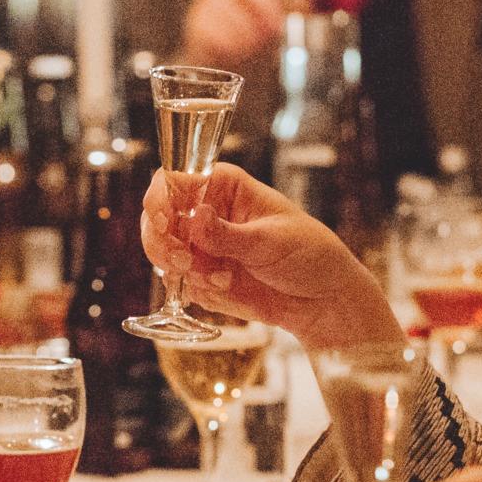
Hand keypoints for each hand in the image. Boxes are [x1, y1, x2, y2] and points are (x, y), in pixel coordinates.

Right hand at [140, 162, 401, 349]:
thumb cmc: (309, 254)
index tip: (162, 224)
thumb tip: (194, 217)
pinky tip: (229, 290)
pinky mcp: (204, 276)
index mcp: (224, 187)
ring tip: (222, 280)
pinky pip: (183, 284)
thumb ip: (228, 235)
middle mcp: (207, 212)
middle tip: (184, 262)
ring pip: (165, 255)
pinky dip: (200, 291)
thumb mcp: (270, 241)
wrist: (323, 299)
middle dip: (164, 244)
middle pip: (158, 219)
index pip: (174, 181)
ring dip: (186, 272)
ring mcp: (203, 246)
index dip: (159, 199)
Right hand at [181, 0, 299, 67]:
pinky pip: (217, 32)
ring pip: (232, 10)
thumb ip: (291, 6)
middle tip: (277, 26)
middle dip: (266, 3)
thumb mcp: (276, 18)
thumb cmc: (250, 35)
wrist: (220, 65)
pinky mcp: (197, 23)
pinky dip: (231, 45)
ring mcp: (208, 2)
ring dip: (249, 31)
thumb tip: (304, 0)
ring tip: (256, 47)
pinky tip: (236, 52)